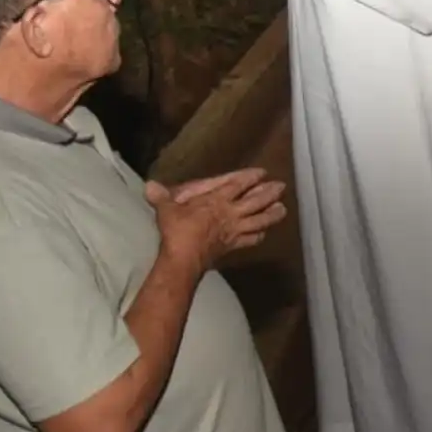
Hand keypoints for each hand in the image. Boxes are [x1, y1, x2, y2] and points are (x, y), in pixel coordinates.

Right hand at [147, 169, 287, 269]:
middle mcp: (231, 213)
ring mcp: (235, 230)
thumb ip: (161, 197)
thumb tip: (148, 185)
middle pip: (257, 201)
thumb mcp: (167, 210)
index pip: (239, 184)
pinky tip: (263, 233)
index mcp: (217, 200)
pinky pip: (252, 240)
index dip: (251, 177)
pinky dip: (259, 235)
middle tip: (281, 186)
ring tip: (282, 209)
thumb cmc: (177, 231)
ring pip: (261, 220)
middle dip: (270, 192)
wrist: (184, 259)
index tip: (263, 172)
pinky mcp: (234, 246)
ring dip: (273, 214)